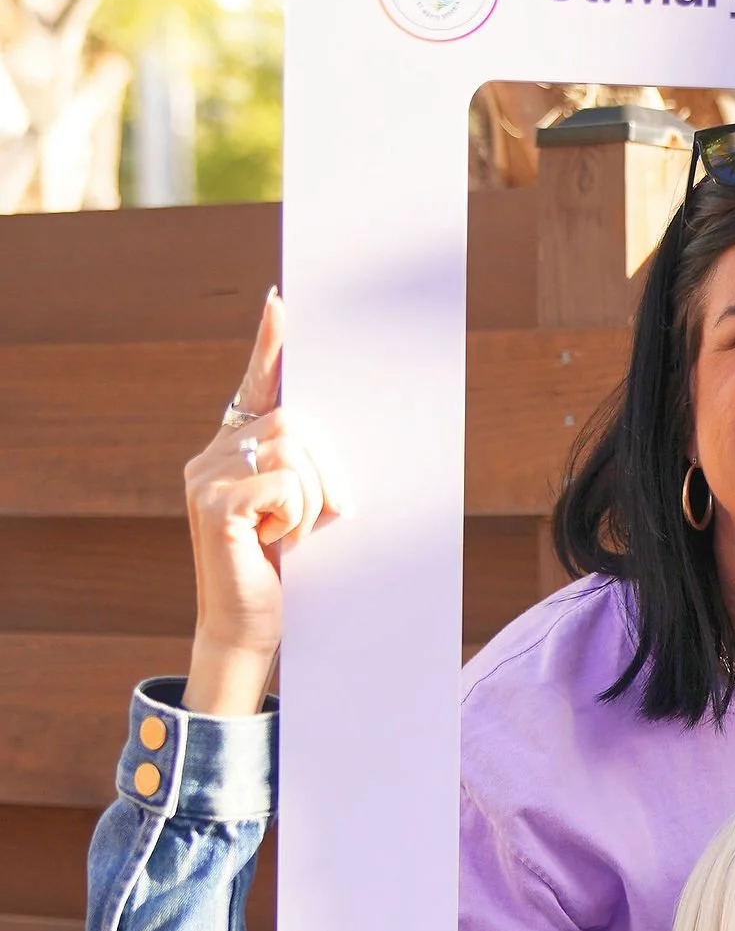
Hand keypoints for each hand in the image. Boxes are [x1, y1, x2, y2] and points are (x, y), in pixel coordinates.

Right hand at [185, 295, 344, 716]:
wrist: (248, 628)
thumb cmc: (283, 571)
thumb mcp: (302, 509)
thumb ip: (307, 465)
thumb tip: (332, 425)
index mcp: (233, 449)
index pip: (255, 386)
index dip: (270, 346)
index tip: (284, 303)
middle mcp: (212, 454)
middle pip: (294, 420)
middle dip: (326, 470)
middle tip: (325, 518)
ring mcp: (206, 476)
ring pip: (294, 448)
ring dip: (315, 498)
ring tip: (292, 536)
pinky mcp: (215, 503)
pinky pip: (283, 481)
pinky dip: (297, 514)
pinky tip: (274, 543)